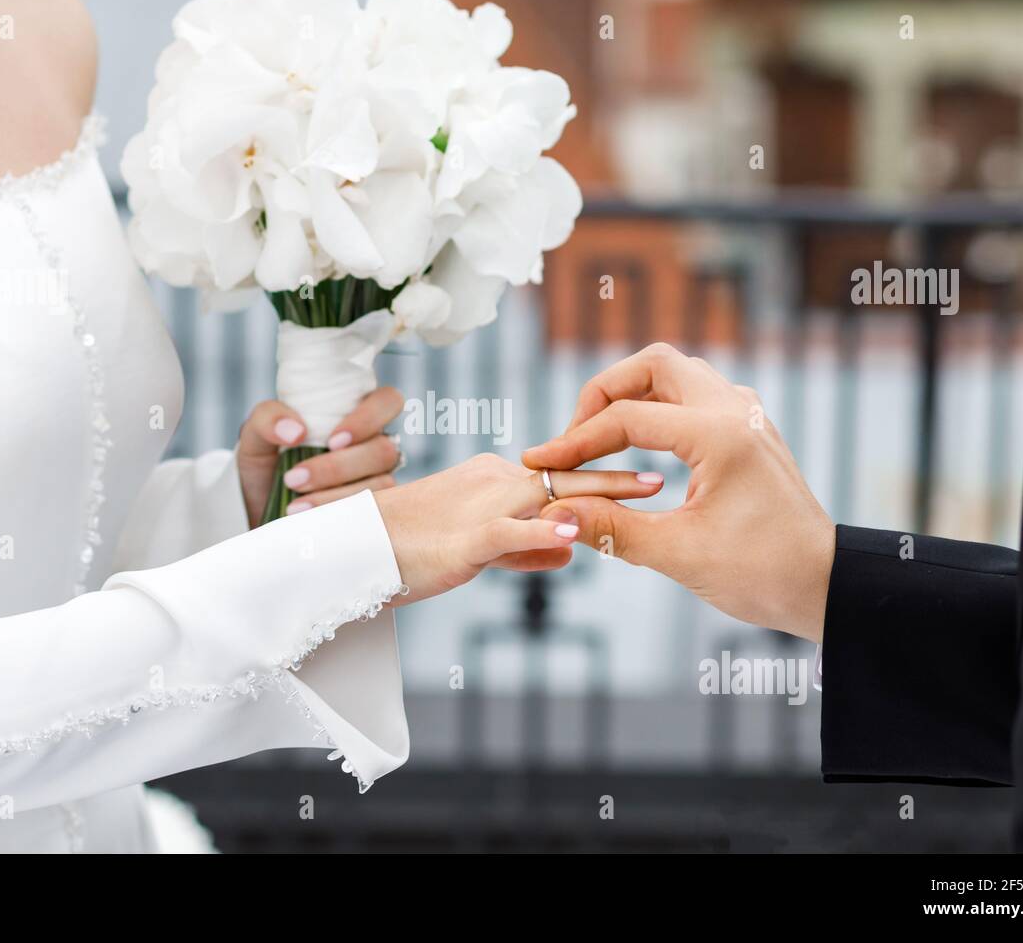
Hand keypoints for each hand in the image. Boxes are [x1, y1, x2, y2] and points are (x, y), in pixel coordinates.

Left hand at [236, 387, 403, 527]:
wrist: (260, 511)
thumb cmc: (267, 464)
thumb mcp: (256, 436)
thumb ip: (268, 419)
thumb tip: (297, 432)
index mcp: (356, 415)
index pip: (387, 402)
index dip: (369, 419)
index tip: (333, 440)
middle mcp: (375, 446)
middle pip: (383, 450)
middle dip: (338, 468)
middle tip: (295, 479)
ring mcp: (380, 480)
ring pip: (381, 485)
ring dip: (336, 496)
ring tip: (295, 506)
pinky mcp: (376, 513)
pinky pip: (374, 516)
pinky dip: (340, 517)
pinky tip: (312, 522)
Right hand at [374, 453, 664, 606]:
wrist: (353, 554)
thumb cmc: (412, 550)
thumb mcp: (482, 549)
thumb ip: (529, 546)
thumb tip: (574, 547)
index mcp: (500, 478)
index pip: (565, 471)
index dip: (609, 473)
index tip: (653, 473)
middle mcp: (496, 479)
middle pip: (570, 471)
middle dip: (622, 469)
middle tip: (670, 470)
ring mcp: (482, 504)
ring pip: (551, 491)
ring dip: (602, 491)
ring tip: (649, 489)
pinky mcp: (466, 537)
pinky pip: (511, 530)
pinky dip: (545, 531)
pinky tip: (577, 535)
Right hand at [521, 344, 834, 641]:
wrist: (826, 585)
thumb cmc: (764, 573)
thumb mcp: (679, 554)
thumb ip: (612, 527)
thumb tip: (555, 510)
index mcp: (720, 435)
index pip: (627, 418)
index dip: (574, 441)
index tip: (540, 464)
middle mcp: (735, 411)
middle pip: (652, 365)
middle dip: (603, 395)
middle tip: (574, 439)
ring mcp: (746, 415)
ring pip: (675, 373)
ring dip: (631, 395)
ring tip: (599, 440)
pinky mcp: (748, 429)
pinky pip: (694, 395)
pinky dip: (658, 407)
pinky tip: (639, 447)